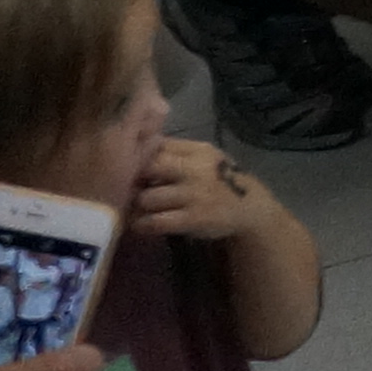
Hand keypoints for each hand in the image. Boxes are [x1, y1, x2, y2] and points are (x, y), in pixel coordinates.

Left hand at [132, 132, 286, 245]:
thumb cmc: (218, 180)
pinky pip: (155, 221)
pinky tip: (140, 225)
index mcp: (197, 150)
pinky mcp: (193, 218)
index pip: (156, 145)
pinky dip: (142, 224)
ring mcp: (194, 194)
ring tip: (132, 210)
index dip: (137, 157)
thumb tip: (138, 145)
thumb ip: (176, 151)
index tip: (127, 168)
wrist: (248, 208)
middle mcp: (195, 169)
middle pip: (147, 168)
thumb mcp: (204, 158)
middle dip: (132, 180)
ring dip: (136, 206)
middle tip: (123, 190)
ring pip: (147, 197)